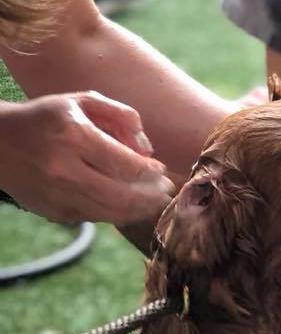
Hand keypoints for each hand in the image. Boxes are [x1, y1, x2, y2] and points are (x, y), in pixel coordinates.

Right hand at [0, 91, 174, 223]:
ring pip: (111, 213)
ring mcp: (57, 195)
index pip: (125, 164)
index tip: (161, 170)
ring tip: (155, 202)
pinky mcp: (54, 212)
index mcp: (73, 135)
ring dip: (141, 210)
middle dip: (152, 196)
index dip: (151, 171)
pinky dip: (118, 214)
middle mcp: (63, 168)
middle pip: (122, 195)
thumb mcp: (82, 101)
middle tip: (166, 192)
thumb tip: (148, 149)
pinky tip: (132, 207)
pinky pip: (96, 218)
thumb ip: (122, 116)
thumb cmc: (47, 118)